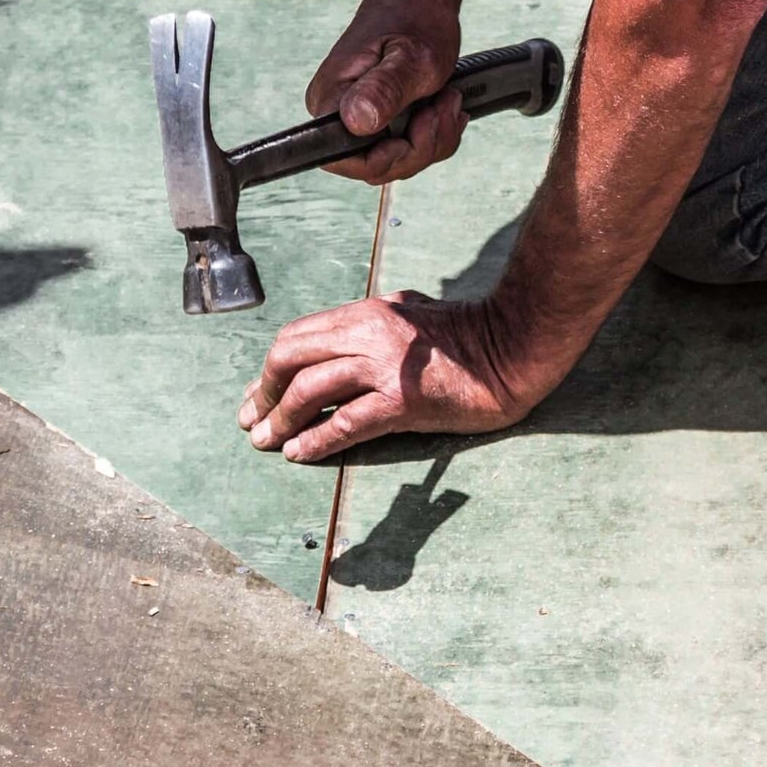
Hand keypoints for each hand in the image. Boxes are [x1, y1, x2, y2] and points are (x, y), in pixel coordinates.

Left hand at [237, 292, 529, 462]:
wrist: (513, 350)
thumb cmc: (467, 335)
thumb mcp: (411, 314)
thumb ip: (373, 325)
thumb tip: (333, 347)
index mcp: (370, 312)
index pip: (299, 335)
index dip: (270, 368)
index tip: (258, 394)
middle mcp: (371, 332)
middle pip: (291, 357)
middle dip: (264, 391)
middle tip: (253, 420)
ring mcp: (385, 365)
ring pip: (309, 390)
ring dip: (280, 421)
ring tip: (266, 442)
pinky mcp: (403, 400)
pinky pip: (344, 423)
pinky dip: (315, 441)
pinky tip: (300, 454)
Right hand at [307, 0, 465, 183]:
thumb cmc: (415, 15)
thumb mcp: (414, 56)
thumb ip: (386, 90)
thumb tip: (357, 121)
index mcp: (331, 100)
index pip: (348, 161)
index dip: (391, 158)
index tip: (421, 122)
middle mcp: (337, 113)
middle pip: (378, 166)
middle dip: (423, 145)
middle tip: (446, 102)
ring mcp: (358, 116)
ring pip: (399, 159)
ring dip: (435, 136)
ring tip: (449, 97)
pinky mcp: (379, 116)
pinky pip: (408, 146)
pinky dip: (435, 132)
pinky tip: (447, 103)